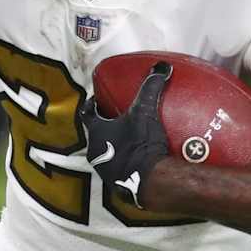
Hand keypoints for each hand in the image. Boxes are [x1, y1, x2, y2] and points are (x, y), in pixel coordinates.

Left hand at [79, 62, 171, 208]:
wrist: (150, 182)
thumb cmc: (140, 144)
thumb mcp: (146, 112)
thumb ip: (151, 87)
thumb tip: (162, 66)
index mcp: (97, 132)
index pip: (88, 114)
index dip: (93, 105)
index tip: (98, 99)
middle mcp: (96, 152)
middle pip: (96, 134)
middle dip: (105, 125)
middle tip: (117, 116)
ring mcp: (105, 170)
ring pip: (107, 152)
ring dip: (115, 144)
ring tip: (129, 137)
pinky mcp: (118, 184)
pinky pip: (119, 168)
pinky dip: (126, 161)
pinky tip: (140, 159)